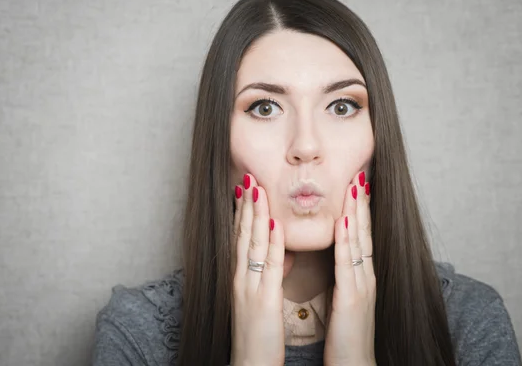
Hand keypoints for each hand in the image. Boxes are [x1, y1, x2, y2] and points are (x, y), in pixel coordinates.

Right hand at [230, 173, 285, 365]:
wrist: (250, 365)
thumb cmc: (257, 335)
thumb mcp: (261, 300)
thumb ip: (268, 274)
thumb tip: (280, 254)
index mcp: (242, 278)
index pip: (241, 238)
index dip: (244, 211)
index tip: (248, 188)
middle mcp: (242, 278)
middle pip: (242, 234)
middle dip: (246, 204)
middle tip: (249, 176)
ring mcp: (249, 287)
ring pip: (252, 244)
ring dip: (255, 214)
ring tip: (257, 187)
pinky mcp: (263, 300)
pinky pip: (267, 267)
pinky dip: (270, 243)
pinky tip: (273, 224)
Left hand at [324, 171, 376, 365]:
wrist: (354, 364)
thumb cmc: (346, 335)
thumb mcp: (344, 299)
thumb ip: (342, 278)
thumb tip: (337, 260)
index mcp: (360, 276)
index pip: (359, 235)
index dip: (358, 210)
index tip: (354, 186)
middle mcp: (365, 275)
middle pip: (362, 231)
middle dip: (360, 202)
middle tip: (357, 174)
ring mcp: (361, 284)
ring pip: (358, 240)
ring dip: (355, 211)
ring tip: (354, 185)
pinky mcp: (352, 296)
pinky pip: (348, 263)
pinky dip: (346, 240)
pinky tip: (343, 221)